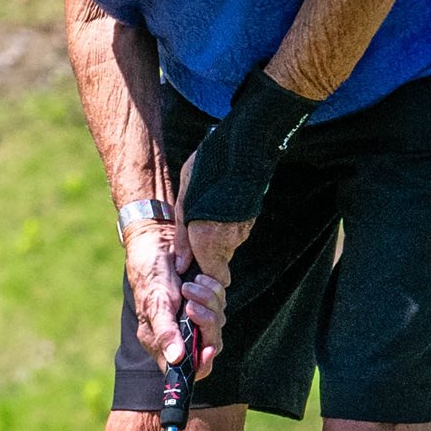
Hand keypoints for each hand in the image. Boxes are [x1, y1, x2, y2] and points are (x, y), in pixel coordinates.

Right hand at [123, 221, 224, 379]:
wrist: (155, 241)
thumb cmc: (149, 273)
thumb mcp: (156, 303)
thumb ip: (165, 332)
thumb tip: (176, 360)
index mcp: (163, 342)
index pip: (190, 369)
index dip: (202, 363)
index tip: (207, 349)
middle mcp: (180, 333)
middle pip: (209, 345)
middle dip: (207, 324)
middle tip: (192, 304)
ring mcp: (193, 317)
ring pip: (217, 322)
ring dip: (209, 302)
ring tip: (190, 285)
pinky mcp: (204, 300)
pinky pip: (220, 303)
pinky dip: (213, 291)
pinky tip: (199, 279)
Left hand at [175, 150, 254, 285]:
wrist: (238, 150)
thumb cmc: (204, 174)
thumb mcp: (183, 203)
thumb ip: (183, 239)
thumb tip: (181, 265)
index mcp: (209, 239)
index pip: (215, 279)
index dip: (205, 279)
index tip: (193, 271)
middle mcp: (229, 240)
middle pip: (219, 263)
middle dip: (206, 257)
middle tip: (193, 239)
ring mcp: (242, 231)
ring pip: (226, 247)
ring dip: (214, 240)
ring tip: (202, 217)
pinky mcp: (249, 221)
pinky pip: (233, 234)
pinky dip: (224, 228)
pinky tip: (215, 210)